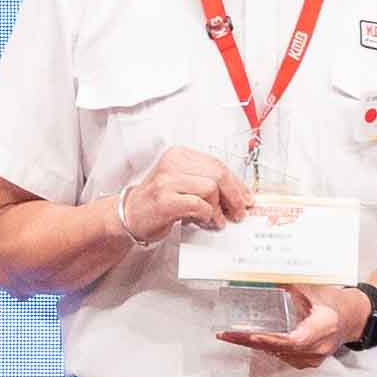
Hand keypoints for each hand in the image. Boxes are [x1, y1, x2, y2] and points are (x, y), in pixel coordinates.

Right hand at [114, 151, 257, 241]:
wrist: (130, 214)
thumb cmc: (157, 201)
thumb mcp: (182, 184)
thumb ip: (206, 183)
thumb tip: (237, 194)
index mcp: (180, 155)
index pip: (217, 163)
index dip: (236, 183)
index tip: (246, 197)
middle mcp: (173, 163)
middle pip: (218, 173)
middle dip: (234, 195)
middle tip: (239, 211)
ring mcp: (167, 180)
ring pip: (210, 188)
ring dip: (218, 208)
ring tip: (217, 219)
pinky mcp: (165, 199)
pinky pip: (198, 204)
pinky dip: (207, 214)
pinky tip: (206, 221)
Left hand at [223, 278, 371, 370]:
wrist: (354, 317)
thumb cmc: (337, 303)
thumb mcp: (315, 289)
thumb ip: (290, 286)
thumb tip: (264, 277)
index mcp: (323, 328)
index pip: (293, 339)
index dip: (270, 339)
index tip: (250, 335)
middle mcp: (319, 347)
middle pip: (280, 349)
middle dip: (251, 341)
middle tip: (228, 335)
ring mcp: (314, 357)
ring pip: (280, 354)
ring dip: (257, 345)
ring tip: (234, 336)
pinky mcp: (309, 360)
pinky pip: (284, 356)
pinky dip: (268, 348)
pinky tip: (254, 340)